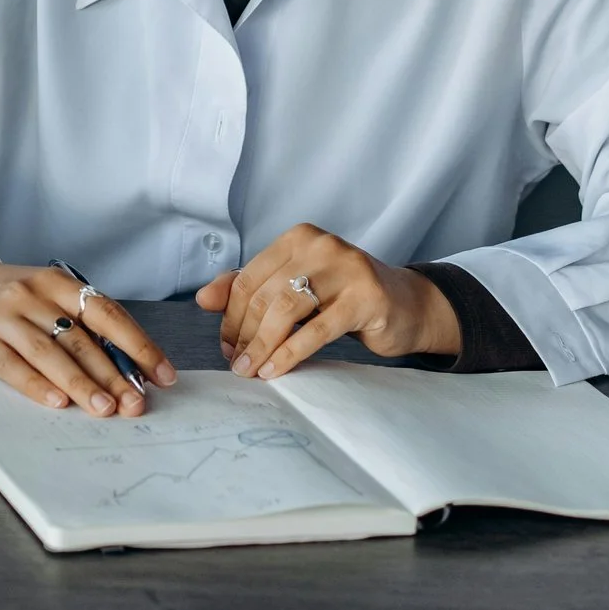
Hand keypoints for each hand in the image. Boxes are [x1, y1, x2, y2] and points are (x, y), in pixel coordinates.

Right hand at [0, 249, 176, 416]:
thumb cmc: (12, 301)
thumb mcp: (48, 299)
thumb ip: (82, 327)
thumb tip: (131, 370)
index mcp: (59, 283)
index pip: (108, 314)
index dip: (139, 346)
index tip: (162, 376)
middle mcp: (33, 295)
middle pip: (82, 339)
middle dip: (114, 374)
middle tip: (136, 403)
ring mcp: (5, 317)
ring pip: (50, 353)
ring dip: (81, 383)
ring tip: (104, 408)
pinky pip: (12, 366)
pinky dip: (37, 385)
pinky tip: (57, 402)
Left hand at [195, 224, 459, 379]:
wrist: (405, 305)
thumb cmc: (343, 298)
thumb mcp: (295, 287)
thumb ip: (251, 288)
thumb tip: (202, 298)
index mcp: (298, 238)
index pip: (249, 278)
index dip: (230, 316)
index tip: (226, 346)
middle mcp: (321, 246)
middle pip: (264, 294)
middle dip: (244, 334)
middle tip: (237, 363)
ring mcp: (347, 269)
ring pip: (286, 310)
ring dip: (262, 346)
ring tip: (250, 370)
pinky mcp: (366, 298)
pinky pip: (316, 330)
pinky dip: (290, 353)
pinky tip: (275, 371)